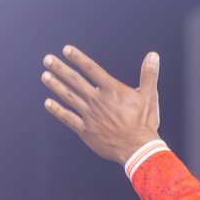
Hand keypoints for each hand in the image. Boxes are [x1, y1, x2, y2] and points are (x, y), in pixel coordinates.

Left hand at [42, 46, 161, 163]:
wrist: (138, 149)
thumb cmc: (144, 123)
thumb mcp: (150, 96)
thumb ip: (149, 75)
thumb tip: (153, 56)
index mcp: (111, 90)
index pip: (91, 69)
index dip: (78, 58)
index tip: (66, 50)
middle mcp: (97, 100)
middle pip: (74, 80)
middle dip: (60, 68)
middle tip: (48, 60)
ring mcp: (89, 115)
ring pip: (68, 96)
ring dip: (55, 85)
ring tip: (45, 76)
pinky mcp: (86, 130)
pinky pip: (68, 118)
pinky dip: (57, 110)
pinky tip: (48, 103)